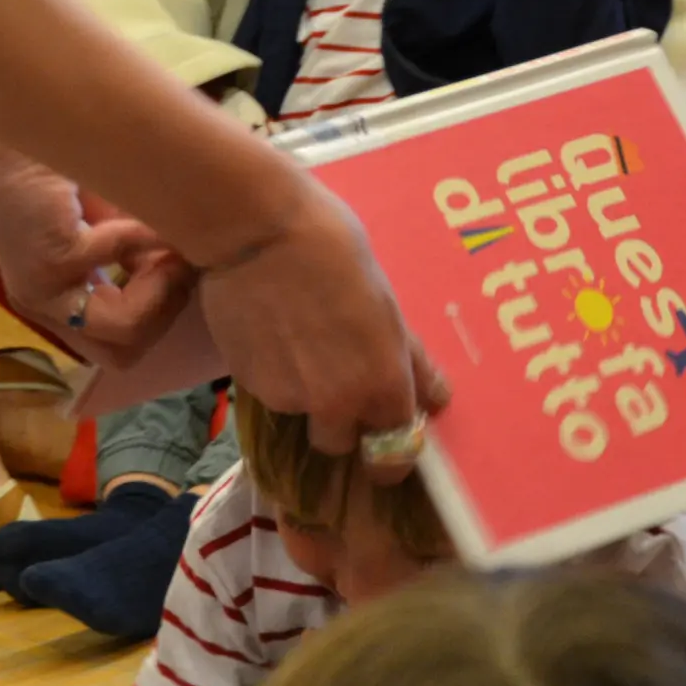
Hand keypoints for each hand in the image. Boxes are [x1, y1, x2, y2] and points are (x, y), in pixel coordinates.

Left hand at [0, 152, 197, 364]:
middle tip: (181, 265)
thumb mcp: (106, 229)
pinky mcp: (53, 258)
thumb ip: (138, 258)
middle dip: (164, 313)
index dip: (157, 319)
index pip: (118, 350)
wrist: (4, 135)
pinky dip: (149, 237)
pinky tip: (158, 216)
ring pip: (122, 331)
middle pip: (123, 354)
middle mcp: (47, 308)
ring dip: (162, 291)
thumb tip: (188, 269)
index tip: (178, 274)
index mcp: (57, 305)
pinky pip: (120, 260)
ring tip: (174, 250)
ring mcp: (46, 289)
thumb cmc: (54, 175)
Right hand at [196, 182, 449, 468]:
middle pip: (340, 444)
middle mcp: (335, 403)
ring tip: (297, 339)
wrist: (257, 229)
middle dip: (341, 422)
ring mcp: (287, 397)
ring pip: (301, 414)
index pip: (394, 455)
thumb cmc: (334, 248)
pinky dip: (273, 373)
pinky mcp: (248, 382)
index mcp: (381, 383)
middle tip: (336, 378)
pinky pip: (269, 391)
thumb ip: (410, 358)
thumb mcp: (386, 301)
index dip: (391, 452)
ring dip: (304, 392)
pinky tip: (270, 330)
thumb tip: (437, 398)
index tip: (385, 440)